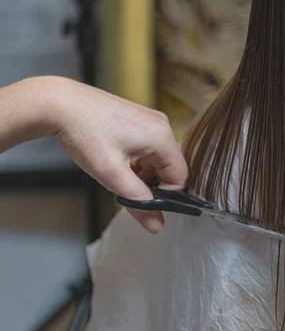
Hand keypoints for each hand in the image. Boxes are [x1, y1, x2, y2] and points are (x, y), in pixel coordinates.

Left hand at [42, 77, 187, 233]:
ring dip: (140, 172)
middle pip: (168, 168)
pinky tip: (114, 159)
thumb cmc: (84, 133)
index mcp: (163, 137)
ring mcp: (151, 120)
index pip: (179, 178)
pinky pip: (148, 148)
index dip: (163, 195)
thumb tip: (157, 226)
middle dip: (149, 183)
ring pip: (157, 160)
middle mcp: (162, 126)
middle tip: (122, 185)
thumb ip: (139, 202)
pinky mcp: (140, 119)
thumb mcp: (112, 175)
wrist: (59, 104)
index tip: (142, 201)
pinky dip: (135, 160)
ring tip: (114, 170)